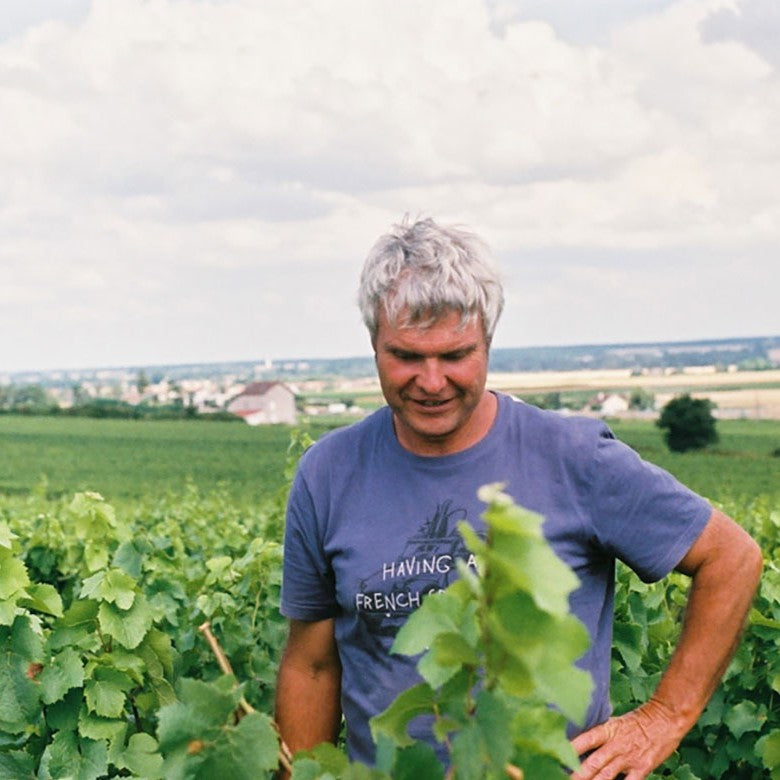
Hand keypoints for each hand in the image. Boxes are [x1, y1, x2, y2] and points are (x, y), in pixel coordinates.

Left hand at [570, 699, 684, 779]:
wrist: (665, 718)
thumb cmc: (638, 721)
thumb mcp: (615, 723)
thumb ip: (601, 734)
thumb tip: (582, 742)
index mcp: (606, 730)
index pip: (583, 740)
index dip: (569, 750)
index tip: (555, 756)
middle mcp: (614, 745)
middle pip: (591, 763)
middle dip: (576, 774)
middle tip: (561, 777)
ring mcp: (628, 758)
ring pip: (605, 776)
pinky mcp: (642, 768)